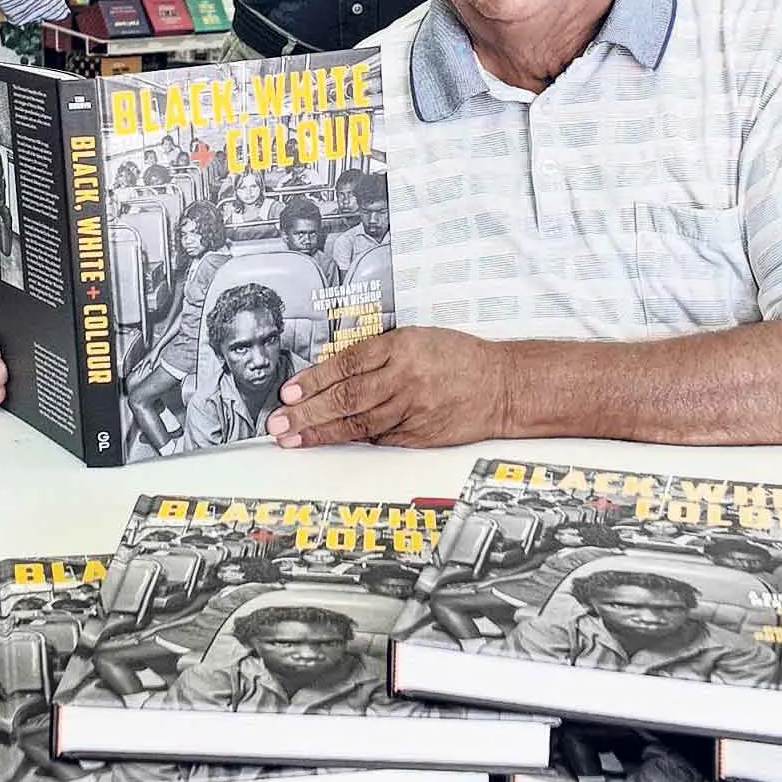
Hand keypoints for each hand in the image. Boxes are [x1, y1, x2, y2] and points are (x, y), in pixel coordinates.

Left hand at [267, 328, 512, 448]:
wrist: (502, 385)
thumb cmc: (459, 358)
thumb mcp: (417, 339)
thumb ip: (378, 354)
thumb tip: (333, 374)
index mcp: (401, 347)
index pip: (346, 365)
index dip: (313, 381)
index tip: (288, 393)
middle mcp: (404, 378)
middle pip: (346, 398)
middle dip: (307, 412)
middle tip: (278, 424)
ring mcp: (412, 410)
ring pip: (358, 424)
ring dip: (321, 432)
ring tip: (294, 439)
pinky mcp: (420, 435)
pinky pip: (380, 439)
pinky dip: (354, 441)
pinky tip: (331, 443)